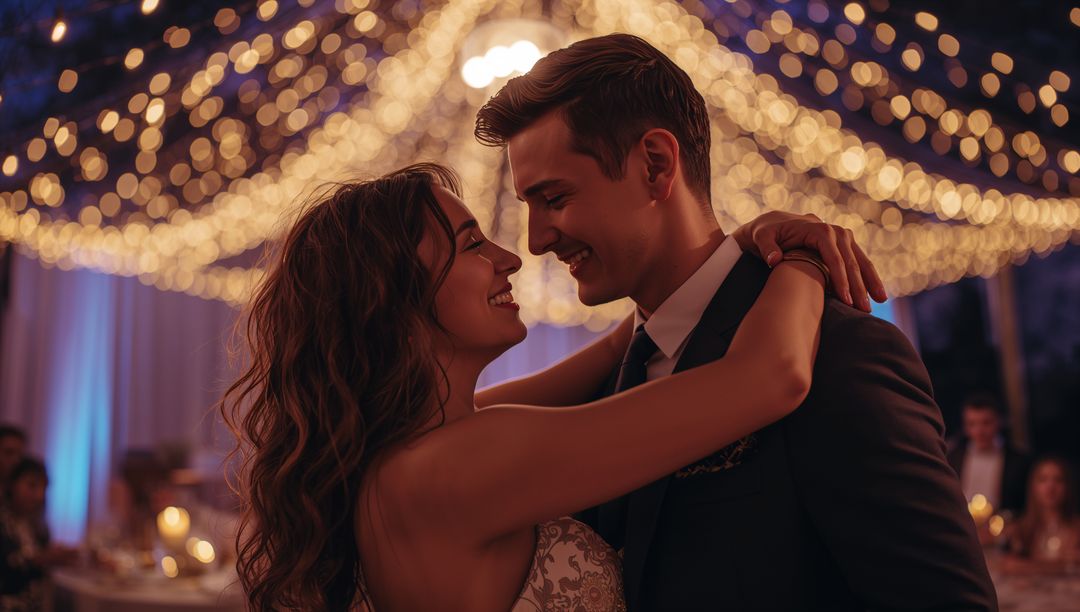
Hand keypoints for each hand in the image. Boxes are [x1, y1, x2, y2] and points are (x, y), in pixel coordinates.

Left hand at [733, 211, 886, 311]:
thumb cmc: (764, 233)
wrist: (772, 224)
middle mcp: (835, 231)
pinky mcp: (844, 244)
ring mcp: (842, 236)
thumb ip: (767, 247)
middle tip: (863, 310)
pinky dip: (868, 277)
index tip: (845, 301)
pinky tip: (876, 294)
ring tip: (880, 302)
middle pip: (851, 261)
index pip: (834, 257)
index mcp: (818, 229)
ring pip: (861, 260)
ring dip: (871, 282)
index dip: (840, 279)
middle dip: (859, 286)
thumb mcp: (760, 237)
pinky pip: (859, 261)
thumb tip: (774, 260)